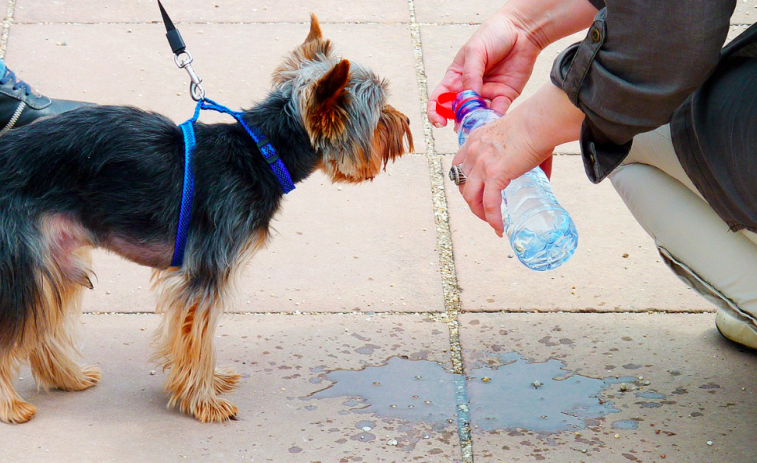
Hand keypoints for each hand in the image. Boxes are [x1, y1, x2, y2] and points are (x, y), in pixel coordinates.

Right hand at [428, 12, 542, 126]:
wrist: (521, 30)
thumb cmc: (493, 35)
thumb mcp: (476, 51)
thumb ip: (470, 75)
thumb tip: (467, 98)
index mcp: (455, 77)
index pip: (439, 99)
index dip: (435, 112)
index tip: (440, 122)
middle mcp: (469, 89)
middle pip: (457, 111)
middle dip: (457, 121)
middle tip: (462, 124)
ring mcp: (487, 94)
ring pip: (477, 115)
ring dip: (475, 122)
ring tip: (477, 124)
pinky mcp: (504, 96)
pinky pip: (497, 112)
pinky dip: (493, 119)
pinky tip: (491, 120)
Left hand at [454, 109, 553, 235]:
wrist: (539, 121)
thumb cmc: (536, 125)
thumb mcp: (517, 138)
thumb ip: (523, 157)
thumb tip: (543, 178)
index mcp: (475, 140)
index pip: (459, 166)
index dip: (464, 182)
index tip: (475, 192)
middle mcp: (473, 152)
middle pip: (462, 184)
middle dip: (472, 201)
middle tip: (486, 211)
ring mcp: (481, 164)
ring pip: (471, 198)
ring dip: (479, 213)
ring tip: (492, 222)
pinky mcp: (494, 174)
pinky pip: (489, 204)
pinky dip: (493, 218)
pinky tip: (499, 227)